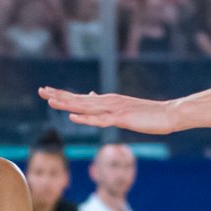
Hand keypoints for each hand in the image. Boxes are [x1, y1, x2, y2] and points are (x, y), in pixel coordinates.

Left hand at [38, 86, 182, 133]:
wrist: (169, 113)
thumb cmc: (148, 113)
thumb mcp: (125, 108)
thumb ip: (107, 104)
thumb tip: (93, 96)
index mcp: (108, 100)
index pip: (80, 97)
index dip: (63, 94)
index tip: (46, 91)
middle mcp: (108, 101)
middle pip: (79, 99)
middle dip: (59, 96)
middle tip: (40, 91)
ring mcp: (114, 110)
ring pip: (86, 107)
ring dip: (68, 105)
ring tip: (50, 102)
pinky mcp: (122, 119)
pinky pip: (100, 120)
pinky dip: (86, 119)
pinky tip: (73, 117)